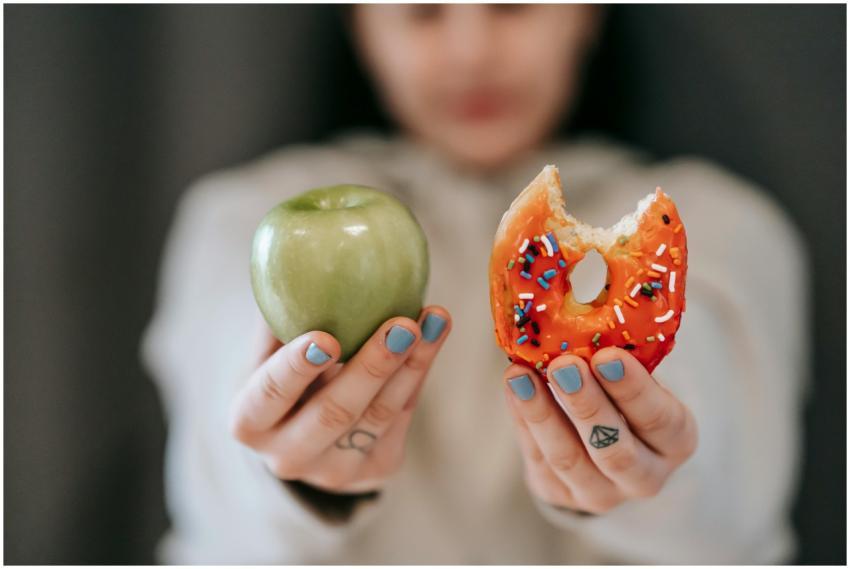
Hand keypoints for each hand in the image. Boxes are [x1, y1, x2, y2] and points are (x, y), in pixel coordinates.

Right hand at [231, 306, 450, 493]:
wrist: (303, 433)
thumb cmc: (281, 373)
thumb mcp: (267, 351)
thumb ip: (279, 315)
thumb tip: (296, 253)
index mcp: (249, 422)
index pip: (270, 395)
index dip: (296, 368)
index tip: (325, 337)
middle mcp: (287, 457)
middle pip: (334, 413)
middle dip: (372, 367)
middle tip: (402, 324)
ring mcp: (333, 472)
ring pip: (378, 416)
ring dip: (411, 365)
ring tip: (433, 320)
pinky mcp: (376, 470)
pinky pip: (402, 418)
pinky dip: (419, 373)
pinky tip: (434, 336)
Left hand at [503, 347, 697, 513]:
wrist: (604, 445)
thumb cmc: (624, 395)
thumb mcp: (636, 378)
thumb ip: (619, 358)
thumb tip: (584, 312)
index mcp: (676, 441)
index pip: (660, 420)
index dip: (634, 389)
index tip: (607, 355)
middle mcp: (645, 476)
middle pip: (615, 449)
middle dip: (586, 405)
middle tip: (563, 365)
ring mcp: (601, 494)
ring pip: (569, 459)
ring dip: (542, 413)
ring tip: (520, 375)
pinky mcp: (559, 495)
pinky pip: (538, 458)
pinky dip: (523, 419)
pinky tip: (514, 387)